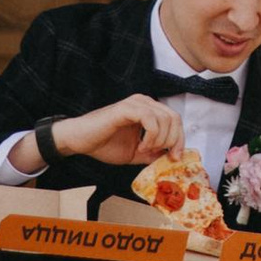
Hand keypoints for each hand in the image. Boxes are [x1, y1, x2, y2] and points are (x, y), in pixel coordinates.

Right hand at [19, 92, 182, 174]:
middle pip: (174, 118)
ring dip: (160, 140)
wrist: (80, 141)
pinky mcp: (126, 108)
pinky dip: (151, 136)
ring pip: (165, 118)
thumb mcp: (136, 153)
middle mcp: (144, 102)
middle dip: (174, 141)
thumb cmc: (104, 144)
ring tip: (145, 150)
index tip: (175, 158)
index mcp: (149, 110)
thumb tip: (171, 157)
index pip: (175, 120)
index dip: (180, 140)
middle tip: (164, 156)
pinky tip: (140, 146)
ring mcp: (136, 103)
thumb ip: (153, 153)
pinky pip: (150, 119)